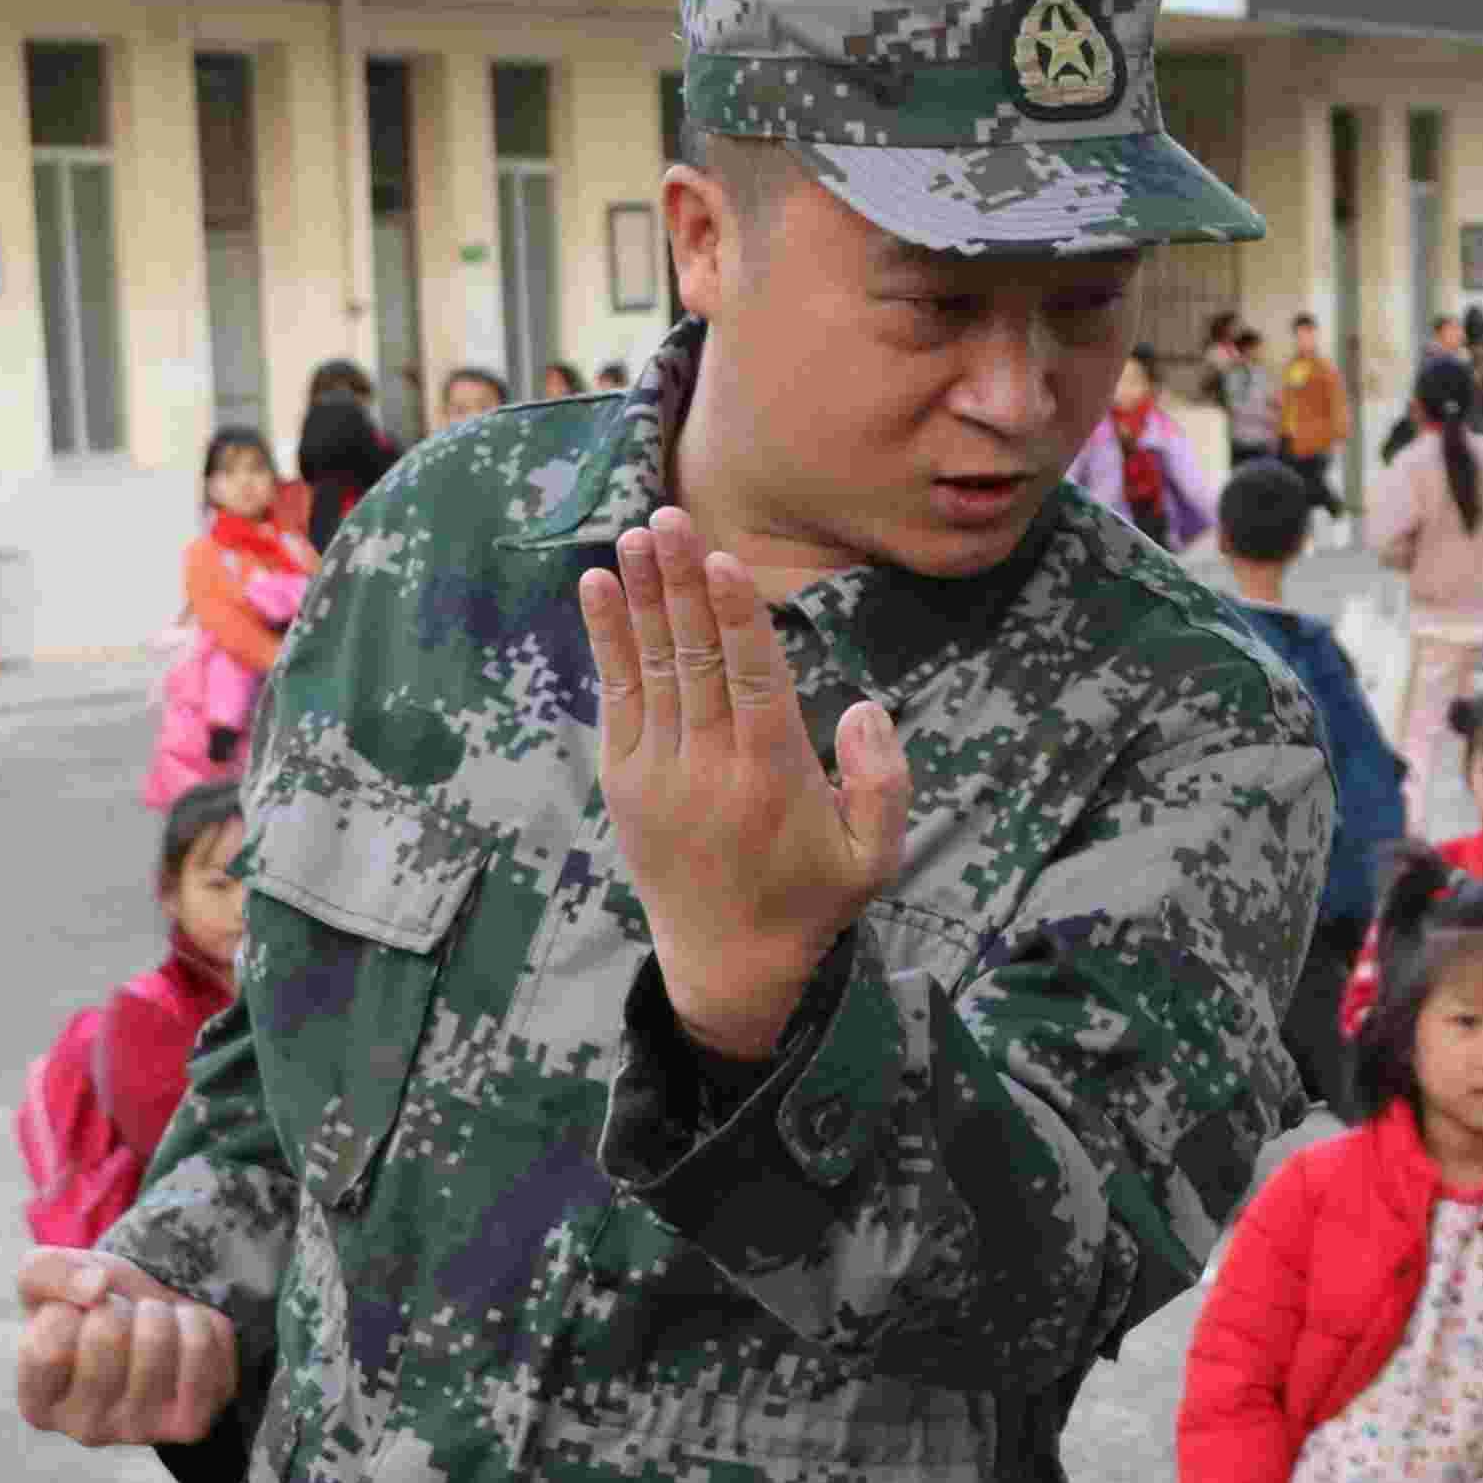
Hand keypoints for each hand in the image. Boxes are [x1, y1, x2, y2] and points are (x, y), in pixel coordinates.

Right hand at [14, 1246, 242, 1449]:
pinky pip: (200, 1345)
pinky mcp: (190, 1423)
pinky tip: (180, 1335)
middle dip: (116, 1306)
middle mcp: (84, 1429)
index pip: (48, 1347)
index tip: (73, 1318)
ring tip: (149, 1324)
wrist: (150, 1325)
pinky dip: (193, 1319)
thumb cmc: (87, 1306)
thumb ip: (47, 1272)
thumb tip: (96, 1286)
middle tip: (118, 1319)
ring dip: (155, 1310)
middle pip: (107, 1335)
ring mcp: (140, 1432)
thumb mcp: (45, 1277)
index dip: (65, 1310)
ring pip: (156, 1337)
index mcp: (38, 1404)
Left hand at [579, 507, 912, 1061]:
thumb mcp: (875, 858)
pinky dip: (607, 640)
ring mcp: (662, 775)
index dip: (735, 618)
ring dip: (641, 598)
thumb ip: (883, 784)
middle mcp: (712, 770)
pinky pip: (616, 698)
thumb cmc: (811, 898)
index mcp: (775, 779)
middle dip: (680, 586)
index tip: (722, 560)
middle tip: (670, 519)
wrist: (729, 964)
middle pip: (695, 661)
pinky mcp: (627, 781)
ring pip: (652, 669)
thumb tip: (861, 707)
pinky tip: (599, 586)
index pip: (753, 682)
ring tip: (634, 536)